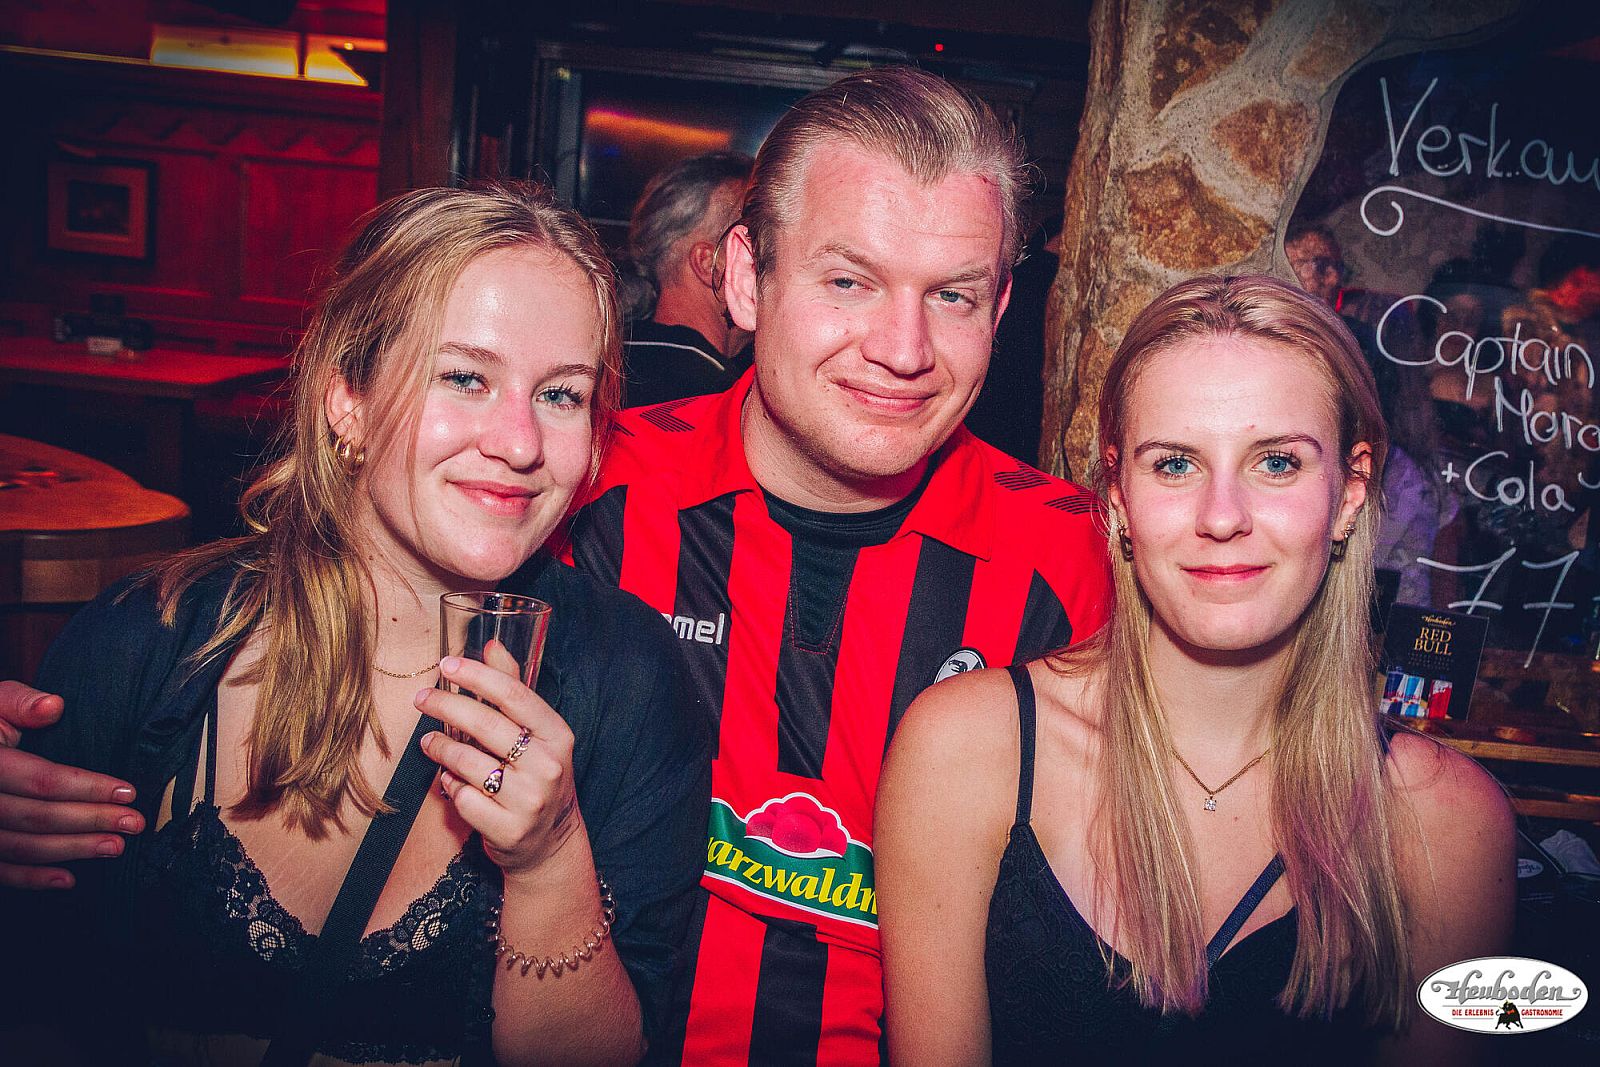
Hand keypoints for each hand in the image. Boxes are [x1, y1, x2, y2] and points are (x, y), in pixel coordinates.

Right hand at [0, 681, 143, 889]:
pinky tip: (68, 879)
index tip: (128, 792)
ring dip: (73, 850)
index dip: (87, 788)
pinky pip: (1, 870)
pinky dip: (32, 878)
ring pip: (22, 847)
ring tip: (115, 847)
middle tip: (133, 824)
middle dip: (91, 822)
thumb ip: (21, 702)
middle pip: (37, 817)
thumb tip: (53, 706)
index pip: (41, 780)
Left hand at [414, 643, 581, 878]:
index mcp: (557, 735)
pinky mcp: (508, 829)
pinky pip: (463, 798)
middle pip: (486, 725)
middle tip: (421, 698)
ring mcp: (530, 800)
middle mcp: (548, 766)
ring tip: (428, 743)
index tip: (446, 665)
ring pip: (468, 763)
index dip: (478, 676)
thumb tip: (491, 644)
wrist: (549, 842)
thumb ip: (514, 689)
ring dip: (440, 749)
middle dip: (446, 706)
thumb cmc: (536, 776)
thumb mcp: (537, 734)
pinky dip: (449, 786)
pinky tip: (450, 781)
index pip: (515, 695)